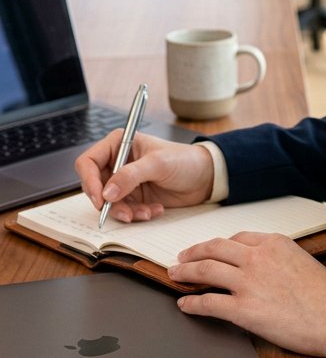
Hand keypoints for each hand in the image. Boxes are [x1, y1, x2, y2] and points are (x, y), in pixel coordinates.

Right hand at [76, 131, 213, 221]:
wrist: (205, 177)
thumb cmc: (184, 160)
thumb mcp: (158, 164)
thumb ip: (131, 175)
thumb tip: (107, 192)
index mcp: (119, 143)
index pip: (88, 162)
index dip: (89, 181)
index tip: (100, 199)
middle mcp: (118, 162)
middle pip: (95, 186)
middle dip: (109, 203)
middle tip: (125, 213)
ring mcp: (125, 181)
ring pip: (109, 203)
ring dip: (126, 212)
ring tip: (146, 212)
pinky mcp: (133, 196)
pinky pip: (124, 211)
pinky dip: (137, 214)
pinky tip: (154, 210)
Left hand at [169, 231, 325, 357]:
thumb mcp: (302, 261)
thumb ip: (278, 259)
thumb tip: (263, 268)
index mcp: (273, 243)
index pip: (236, 239)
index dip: (217, 246)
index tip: (208, 250)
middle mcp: (257, 257)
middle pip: (214, 249)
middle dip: (193, 253)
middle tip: (181, 258)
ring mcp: (248, 282)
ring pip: (205, 271)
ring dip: (185, 273)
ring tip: (175, 275)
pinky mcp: (244, 310)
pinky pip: (208, 303)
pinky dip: (192, 303)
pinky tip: (184, 304)